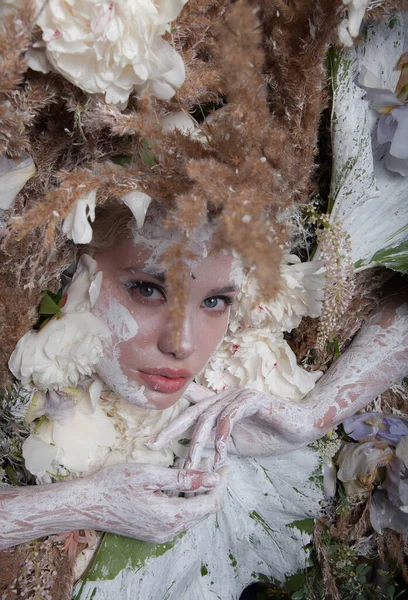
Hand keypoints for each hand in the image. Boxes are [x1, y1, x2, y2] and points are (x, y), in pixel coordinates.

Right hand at [85, 462, 228, 543]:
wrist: (86, 505)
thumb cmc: (114, 485)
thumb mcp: (150, 475)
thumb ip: (183, 478)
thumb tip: (213, 478)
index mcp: (172, 516)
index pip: (210, 503)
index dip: (221, 484)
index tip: (226, 466)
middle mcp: (169, 531)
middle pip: (203, 511)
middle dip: (211, 487)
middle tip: (212, 463)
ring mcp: (160, 534)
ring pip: (191, 514)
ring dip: (198, 493)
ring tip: (197, 468)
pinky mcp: (152, 532)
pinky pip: (178, 517)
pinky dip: (184, 500)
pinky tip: (179, 483)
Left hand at [147, 389, 270, 468]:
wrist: (302, 428)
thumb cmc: (270, 435)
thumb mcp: (236, 445)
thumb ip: (215, 443)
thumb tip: (191, 452)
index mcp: (220, 406)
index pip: (191, 413)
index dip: (170, 424)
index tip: (151, 443)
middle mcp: (226, 397)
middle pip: (193, 412)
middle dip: (171, 429)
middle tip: (152, 444)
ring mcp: (238, 396)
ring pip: (209, 417)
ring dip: (198, 442)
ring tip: (191, 464)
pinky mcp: (252, 399)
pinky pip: (230, 416)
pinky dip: (223, 434)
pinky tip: (220, 453)